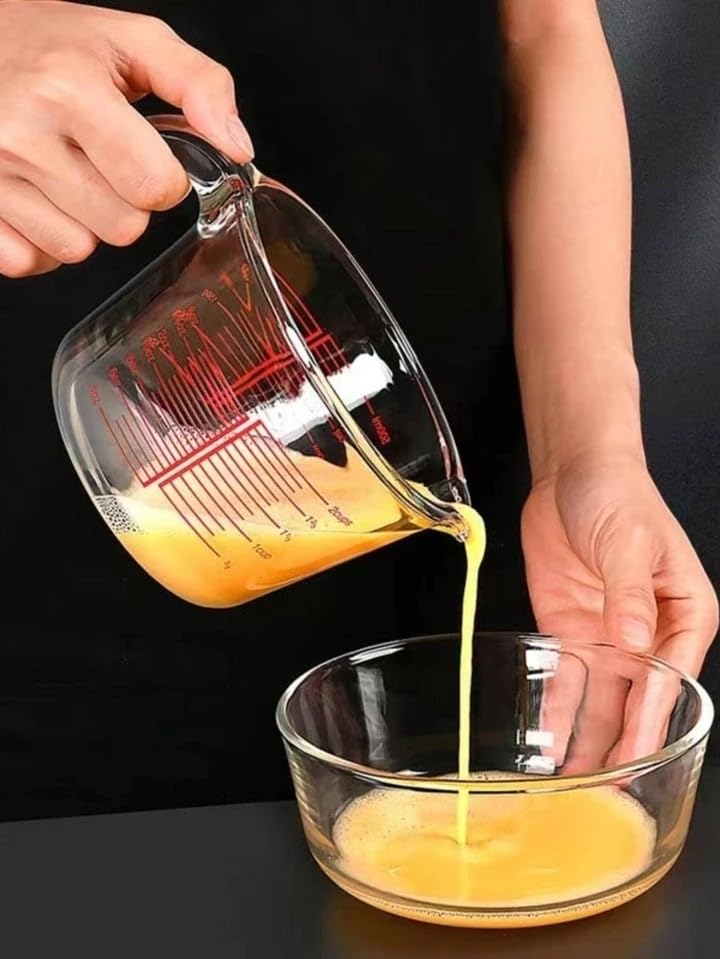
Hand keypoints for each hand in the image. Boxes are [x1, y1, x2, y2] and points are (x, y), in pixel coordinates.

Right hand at [0, 1, 253, 277]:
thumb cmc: (52, 45)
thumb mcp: (131, 39)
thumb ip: (199, 83)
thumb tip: (238, 146)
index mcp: (67, 89)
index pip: (155, 186)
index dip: (163, 177)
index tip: (143, 152)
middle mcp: (20, 135)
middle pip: (123, 228)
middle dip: (125, 201)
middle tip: (97, 159)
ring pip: (78, 251)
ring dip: (83, 222)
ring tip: (63, 174)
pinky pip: (30, 262)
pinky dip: (40, 240)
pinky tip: (34, 196)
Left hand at [522, 453, 717, 771]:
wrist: (571, 472)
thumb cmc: (618, 495)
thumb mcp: (630, 541)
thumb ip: (630, 593)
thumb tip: (634, 641)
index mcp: (685, 613)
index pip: (672, 677)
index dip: (653, 716)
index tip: (638, 752)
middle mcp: (649, 633)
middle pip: (641, 699)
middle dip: (626, 743)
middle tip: (608, 789)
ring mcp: (609, 636)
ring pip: (606, 699)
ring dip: (593, 739)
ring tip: (578, 783)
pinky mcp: (572, 631)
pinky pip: (569, 678)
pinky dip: (562, 710)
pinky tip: (553, 741)